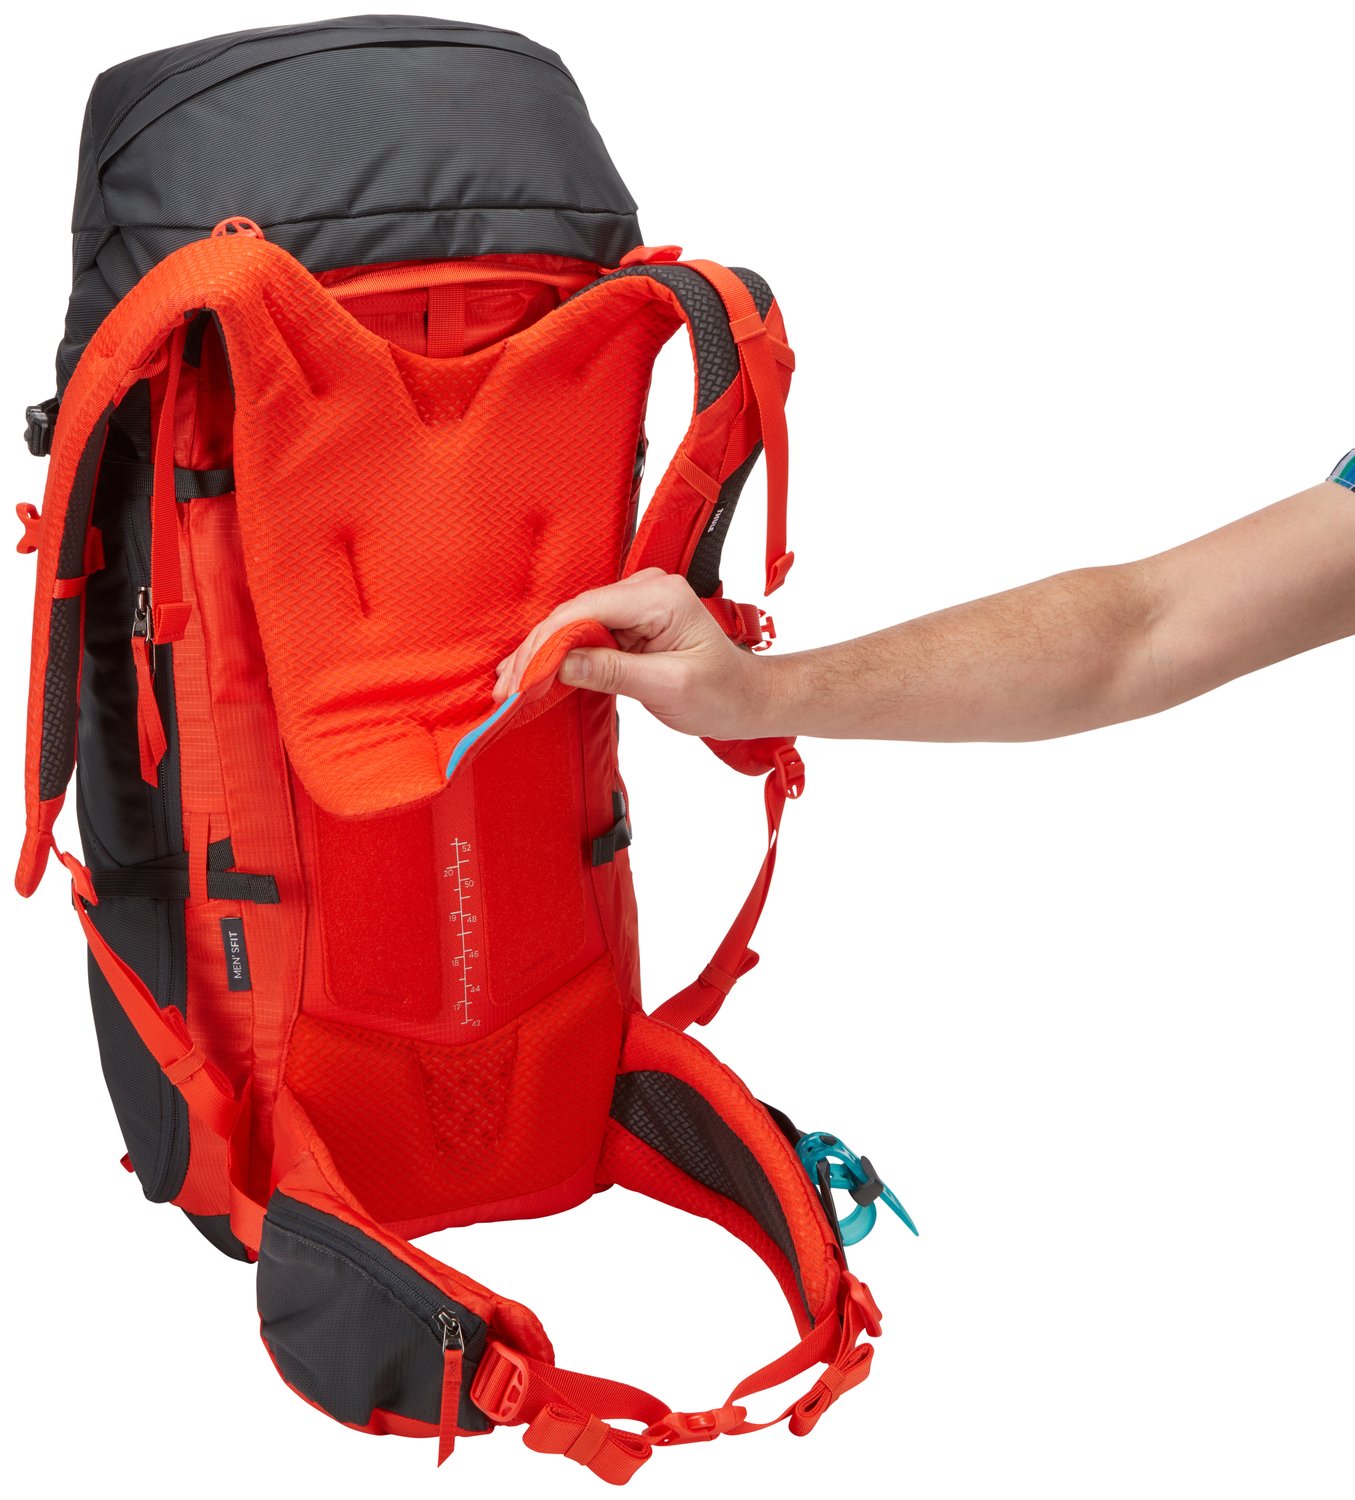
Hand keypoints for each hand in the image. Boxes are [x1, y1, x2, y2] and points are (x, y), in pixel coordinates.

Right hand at [494, 569, 772, 738]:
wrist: (746, 698)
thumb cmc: (722, 692)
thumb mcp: (669, 686)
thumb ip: (614, 671)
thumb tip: (562, 663)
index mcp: (660, 596)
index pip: (586, 611)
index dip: (547, 643)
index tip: (521, 675)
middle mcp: (645, 590)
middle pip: (573, 615)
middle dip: (536, 650)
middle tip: (506, 686)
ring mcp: (635, 604)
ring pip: (572, 624)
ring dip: (542, 655)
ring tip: (510, 684)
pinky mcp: (628, 622)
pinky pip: (584, 634)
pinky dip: (559, 656)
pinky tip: (534, 672)